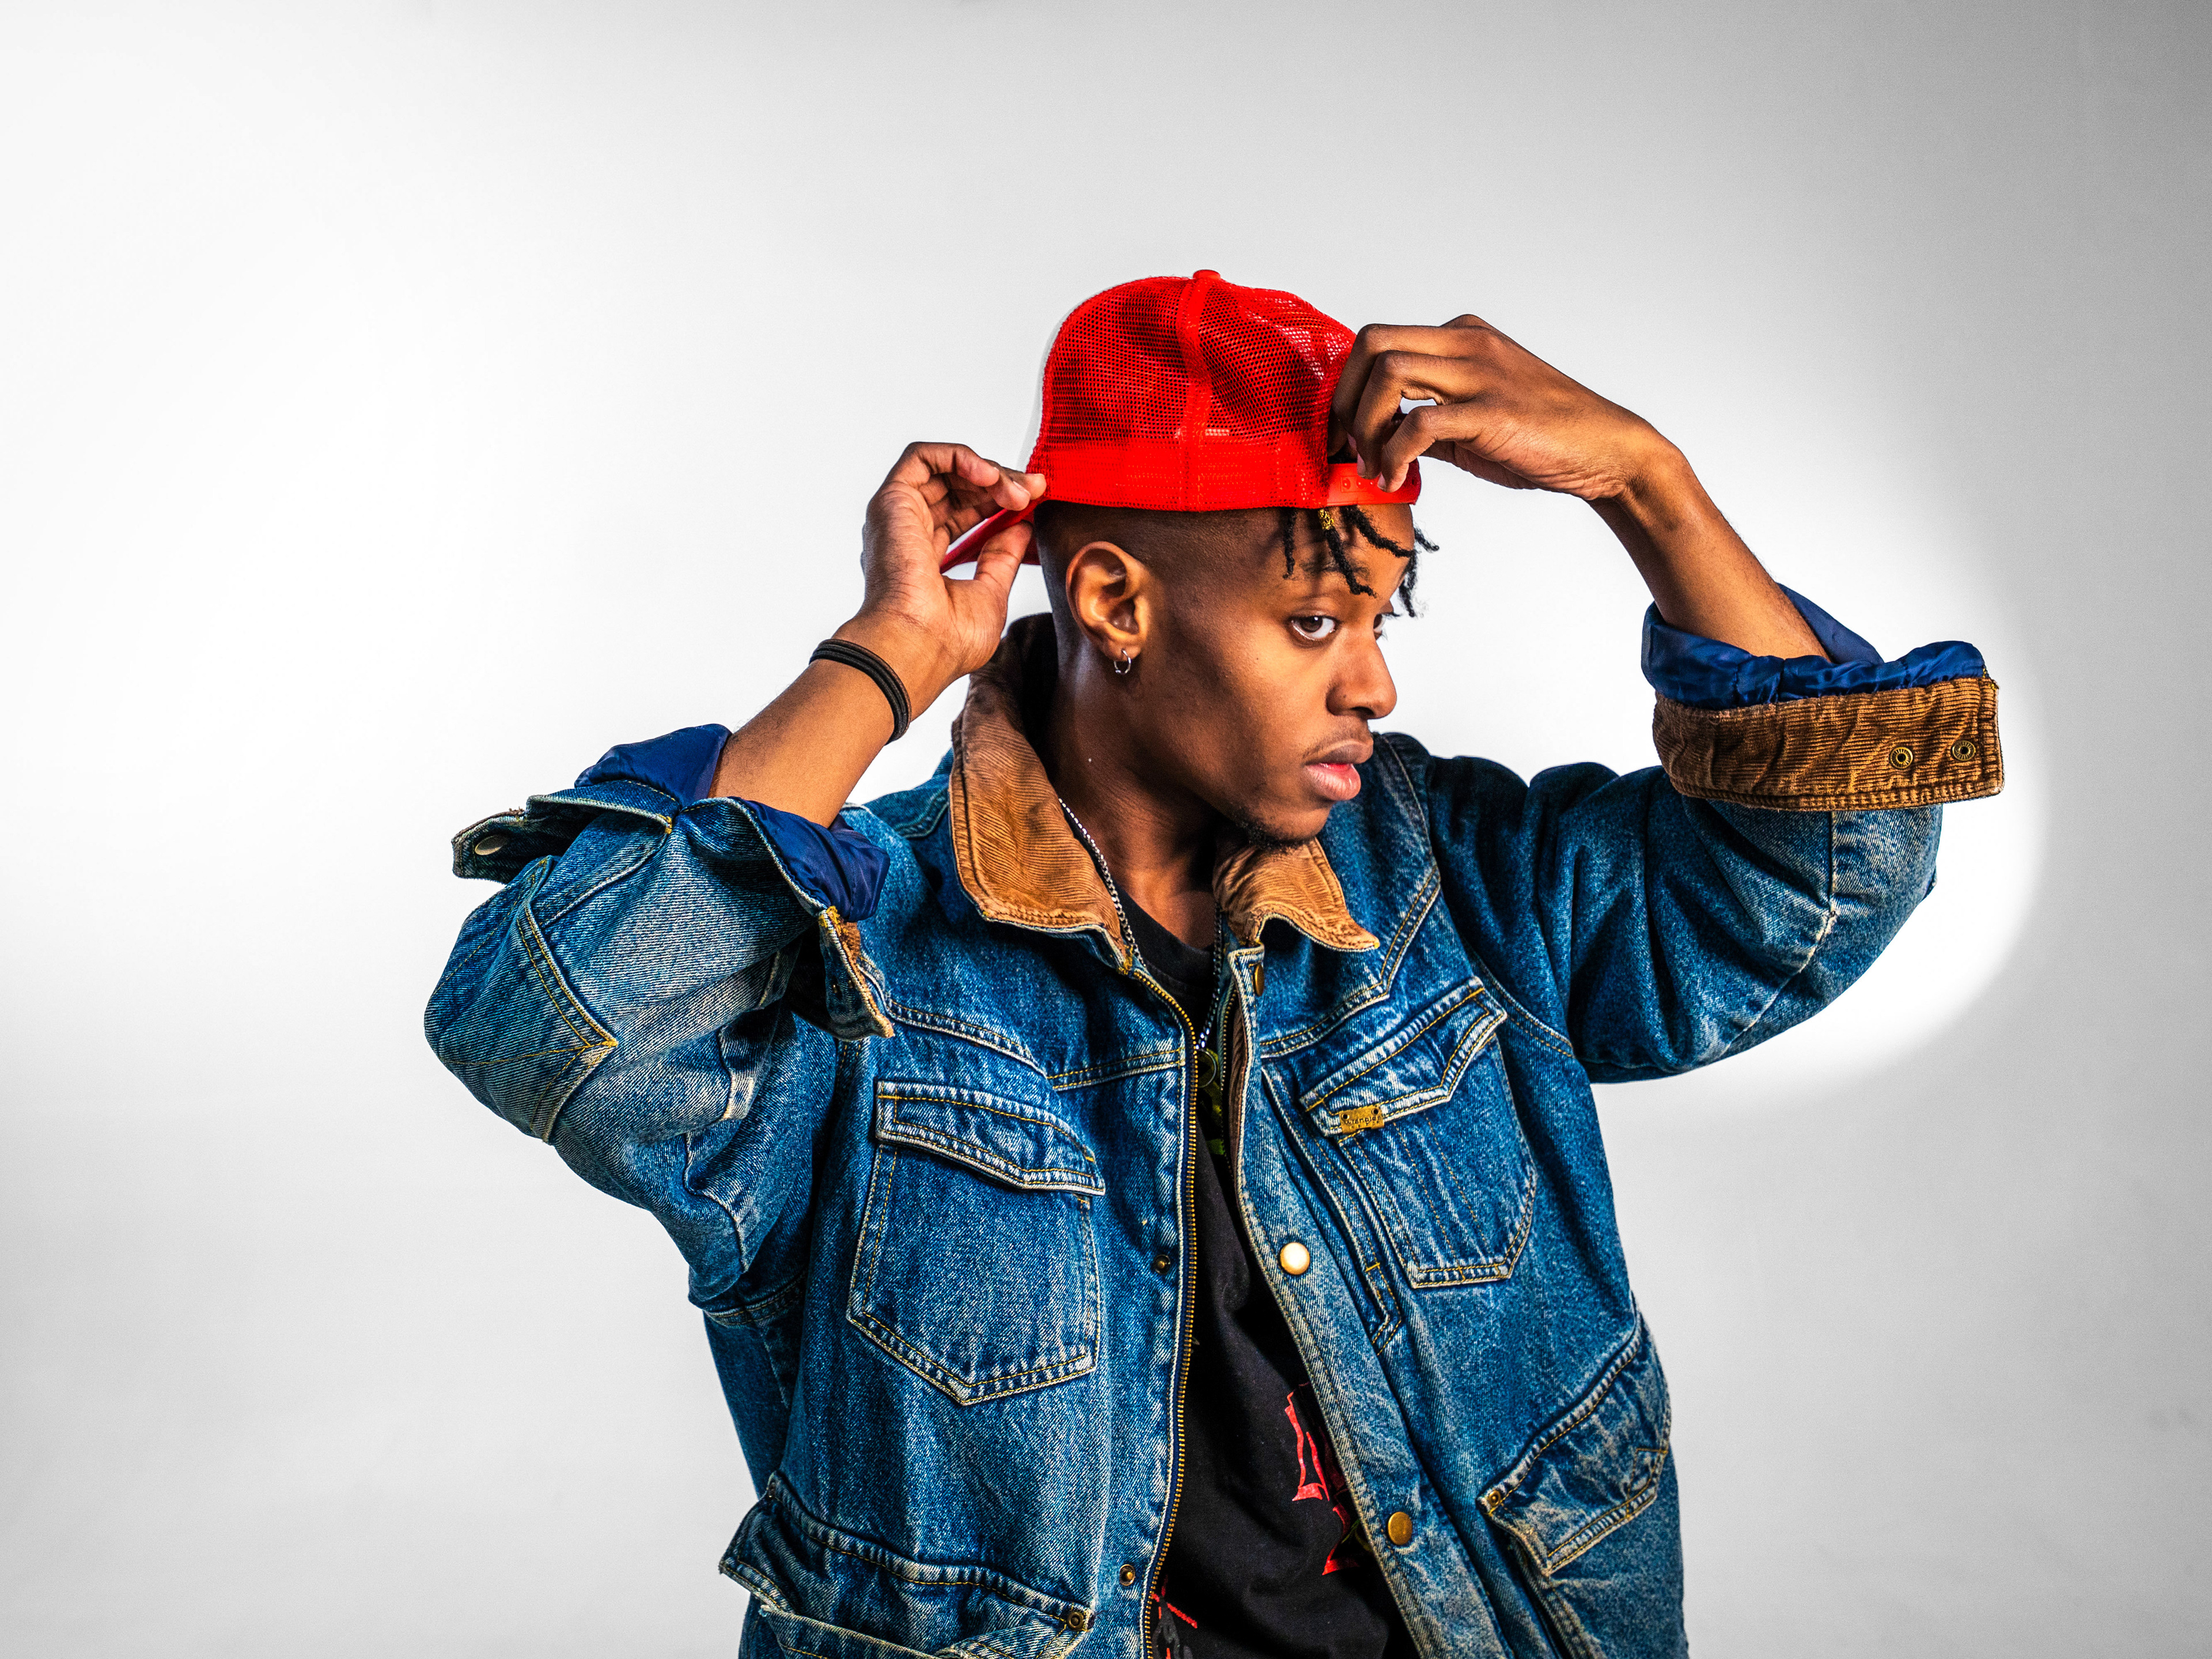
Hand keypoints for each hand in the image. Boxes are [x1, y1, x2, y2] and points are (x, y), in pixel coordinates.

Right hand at [842, 442, 1045, 710]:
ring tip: (1016, 491)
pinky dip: (959, 457)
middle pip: (955, 489)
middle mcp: (907, 535)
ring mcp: (898, 517)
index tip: (1035, 499)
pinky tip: (988, 476)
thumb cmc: (946, 641)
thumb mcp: (991, 592)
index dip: (998, 501)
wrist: (919, 648)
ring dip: (987, 472)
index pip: (962, 515)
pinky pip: (922, 457)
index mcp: (925, 559)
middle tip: (1034, 490)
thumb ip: (1002, 556)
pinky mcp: (892, 501)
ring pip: (943, 470)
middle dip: (1000, 484)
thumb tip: (1020, 529)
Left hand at [1328, 317, 1669, 499]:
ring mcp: (1481, 372)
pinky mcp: (1493, 410)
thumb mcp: (1472, 421)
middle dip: (1344, 398)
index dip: (1346, 387)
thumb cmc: (1541, 438)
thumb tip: (1377, 441)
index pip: (1378, 341)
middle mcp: (1468, 343)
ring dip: (1366, 425)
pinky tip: (1395, 478)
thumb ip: (1426, 420)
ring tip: (1372, 466)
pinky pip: (1420, 421)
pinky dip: (1394, 453)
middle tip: (1344, 446)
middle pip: (1373, 342)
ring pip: (1390, 372)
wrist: (1605, 450)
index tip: (1339, 433)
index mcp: (1462, 337)